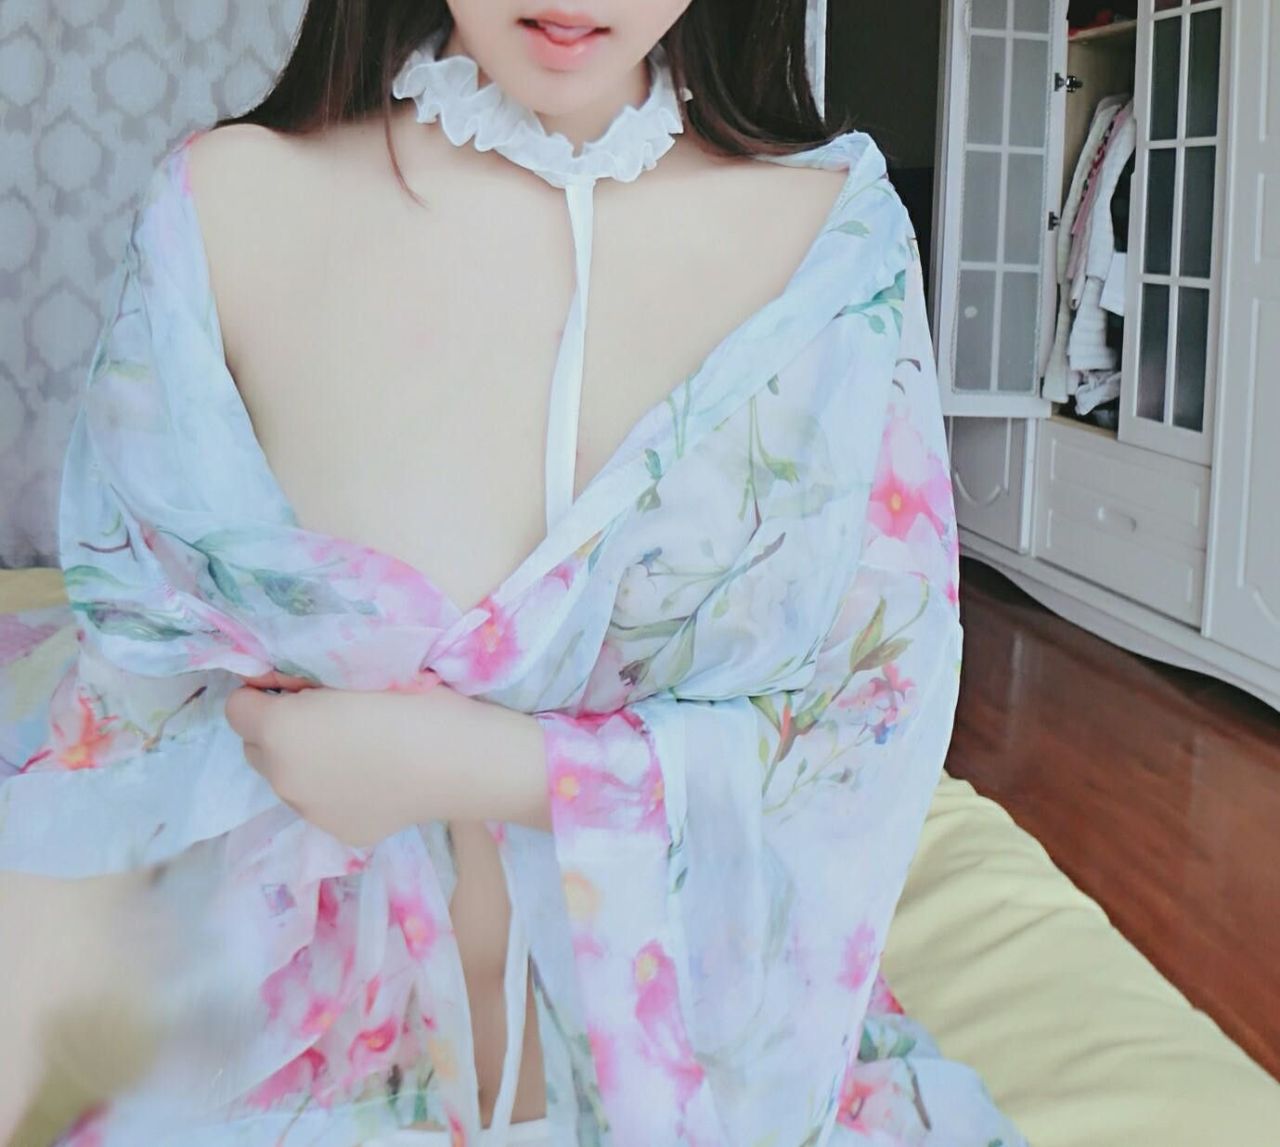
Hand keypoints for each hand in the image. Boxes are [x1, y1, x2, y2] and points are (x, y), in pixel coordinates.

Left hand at [225, 677, 436, 847]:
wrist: (460, 759)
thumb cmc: (412, 700)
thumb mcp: (353, 670)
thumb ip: (307, 680)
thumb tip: (288, 689)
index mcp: (280, 729)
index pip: (237, 707)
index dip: (265, 692)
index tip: (301, 687)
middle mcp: (281, 776)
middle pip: (256, 747)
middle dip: (280, 730)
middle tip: (328, 716)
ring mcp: (309, 811)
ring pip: (287, 779)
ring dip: (305, 762)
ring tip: (357, 749)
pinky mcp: (339, 831)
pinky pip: (321, 803)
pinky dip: (337, 789)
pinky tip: (377, 777)